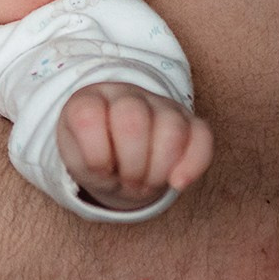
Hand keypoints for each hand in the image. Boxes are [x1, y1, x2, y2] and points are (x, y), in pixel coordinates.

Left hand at [56, 83, 213, 212]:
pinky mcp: (190, 122)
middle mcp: (126, 95)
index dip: (95, 153)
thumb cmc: (95, 158)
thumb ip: (85, 162)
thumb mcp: (76, 162)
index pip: (88, 115)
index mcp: (89, 100)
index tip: (98, 170)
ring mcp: (161, 106)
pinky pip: (202, 136)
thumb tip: (108, 169)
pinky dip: (193, 164)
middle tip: (128, 182)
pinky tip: (177, 182)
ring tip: (147, 183)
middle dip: (131, 165)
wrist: (120, 157)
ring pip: (171, 129)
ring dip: (159, 170)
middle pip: (133, 120)